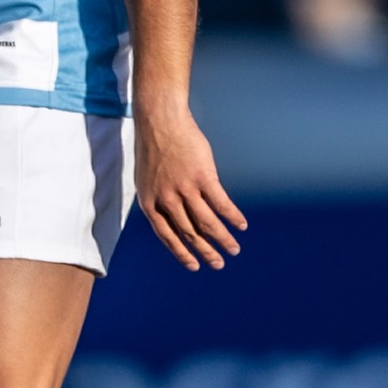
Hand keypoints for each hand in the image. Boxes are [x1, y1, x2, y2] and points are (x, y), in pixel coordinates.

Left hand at [136, 105, 247, 272]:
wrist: (160, 121)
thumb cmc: (153, 148)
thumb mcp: (146, 179)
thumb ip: (157, 200)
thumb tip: (170, 218)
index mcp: (150, 203)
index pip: (167, 236)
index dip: (182, 253)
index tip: (195, 266)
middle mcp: (167, 200)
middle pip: (190, 234)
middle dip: (206, 252)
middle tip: (219, 264)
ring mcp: (185, 189)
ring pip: (207, 223)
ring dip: (223, 239)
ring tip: (233, 249)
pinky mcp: (203, 177)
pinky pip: (221, 203)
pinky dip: (232, 216)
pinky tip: (241, 224)